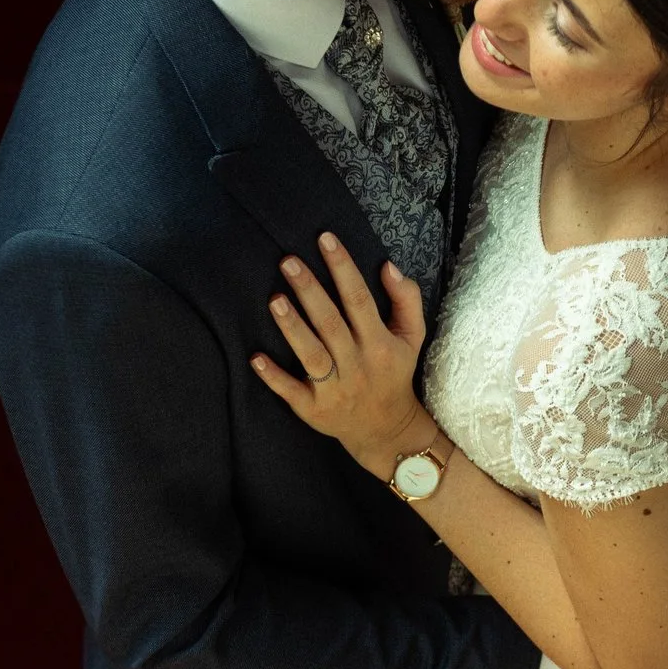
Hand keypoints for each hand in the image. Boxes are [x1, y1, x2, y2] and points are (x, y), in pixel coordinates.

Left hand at [251, 232, 431, 477]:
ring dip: (292, 328)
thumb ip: (406, 299)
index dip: (343, 268)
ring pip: (311, 354)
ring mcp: (334, 388)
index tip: (325, 239)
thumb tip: (387, 265)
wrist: (386, 429)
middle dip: (310, 290)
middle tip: (288, 261)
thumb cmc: (394, 371)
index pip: (360, 300)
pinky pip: (292, 392)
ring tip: (275, 300)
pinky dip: (273, 376)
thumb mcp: (412, 336)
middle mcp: (357, 364)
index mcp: (380, 343)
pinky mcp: (313, 409)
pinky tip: (255, 357)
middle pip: (331, 323)